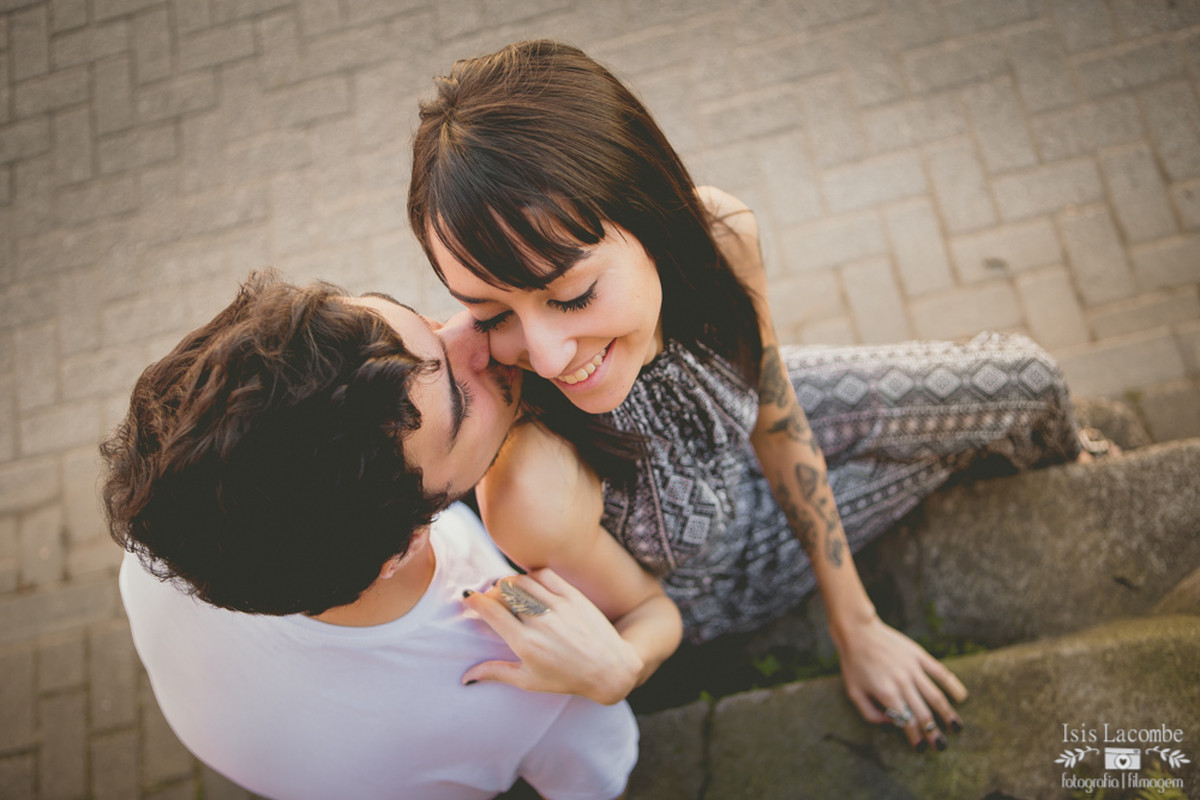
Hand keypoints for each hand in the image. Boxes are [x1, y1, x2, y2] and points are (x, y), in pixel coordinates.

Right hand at [461, 568, 642, 704]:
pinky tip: (529, 585)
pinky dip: (531, 575)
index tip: (470, 600)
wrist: (610, 669)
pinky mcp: (573, 596)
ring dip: (509, 582)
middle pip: (503, 592)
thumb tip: (466, 677)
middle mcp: (539, 622)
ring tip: (508, 591)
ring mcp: (557, 607)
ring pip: (521, 581)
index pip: (490, 610)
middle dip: (491, 592)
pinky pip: (544, 575)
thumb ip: (496, 673)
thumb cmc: (567, 678)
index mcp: (525, 644)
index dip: (475, 601)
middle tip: (490, 598)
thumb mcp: (529, 681)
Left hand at [834, 614, 967, 750]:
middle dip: (934, 732)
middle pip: (923, 712)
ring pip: (935, 695)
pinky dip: (953, 684)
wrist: (858, 631)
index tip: (922, 748)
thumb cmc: (854, 664)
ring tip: (957, 727)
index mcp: (886, 693)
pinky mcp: (918, 655)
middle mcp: (902, 682)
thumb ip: (870, 713)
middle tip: (942, 746)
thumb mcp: (853, 692)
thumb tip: (892, 723)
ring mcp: (912, 668)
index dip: (915, 737)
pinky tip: (962, 696)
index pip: (906, 721)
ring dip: (948, 713)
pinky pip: (940, 672)